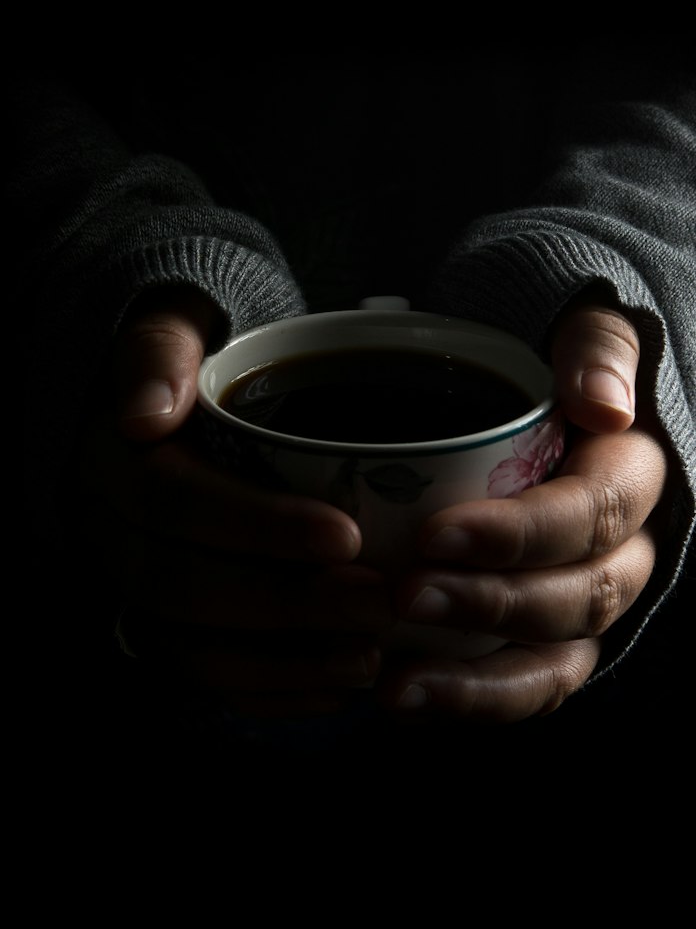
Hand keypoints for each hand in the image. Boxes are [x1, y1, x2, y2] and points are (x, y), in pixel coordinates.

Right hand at [80, 288, 392, 717]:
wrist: (169, 398)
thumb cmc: (195, 357)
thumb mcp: (175, 321)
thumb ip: (160, 350)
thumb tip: (146, 414)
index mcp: (111, 458)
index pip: (171, 501)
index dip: (257, 526)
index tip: (347, 532)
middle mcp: (110, 532)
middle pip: (181, 587)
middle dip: (286, 604)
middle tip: (378, 602)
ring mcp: (133, 587)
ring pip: (189, 649)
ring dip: (284, 663)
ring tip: (371, 654)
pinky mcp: (164, 626)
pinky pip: (205, 680)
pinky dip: (271, 694)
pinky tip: (338, 687)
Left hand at [379, 302, 669, 721]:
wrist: (558, 402)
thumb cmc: (561, 367)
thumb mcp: (592, 331)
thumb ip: (599, 349)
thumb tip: (603, 406)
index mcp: (634, 478)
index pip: (590, 515)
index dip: (520, 533)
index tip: (437, 532)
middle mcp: (625, 554)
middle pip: (573, 596)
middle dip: (488, 605)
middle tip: (402, 595)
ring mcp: (590, 604)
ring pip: (554, 659)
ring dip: (476, 680)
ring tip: (396, 686)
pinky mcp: (553, 639)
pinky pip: (526, 685)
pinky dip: (470, 700)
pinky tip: (401, 700)